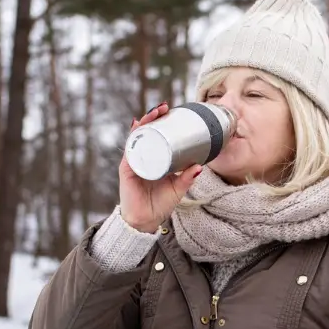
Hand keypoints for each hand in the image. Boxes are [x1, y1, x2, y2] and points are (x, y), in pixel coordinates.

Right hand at [118, 103, 203, 232]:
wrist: (146, 221)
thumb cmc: (160, 204)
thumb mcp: (178, 188)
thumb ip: (187, 177)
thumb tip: (200, 166)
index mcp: (154, 158)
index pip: (156, 135)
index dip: (162, 122)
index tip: (171, 111)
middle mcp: (143, 156)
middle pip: (146, 131)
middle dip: (154, 116)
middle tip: (165, 107)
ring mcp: (134, 161)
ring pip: (137, 136)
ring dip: (145, 122)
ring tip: (155, 112)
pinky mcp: (127, 168)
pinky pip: (130, 150)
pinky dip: (134, 138)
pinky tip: (137, 127)